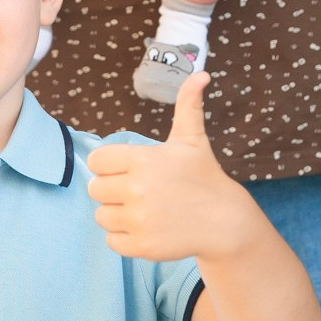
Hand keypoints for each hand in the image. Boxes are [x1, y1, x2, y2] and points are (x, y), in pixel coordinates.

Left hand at [87, 73, 248, 262]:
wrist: (224, 221)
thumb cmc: (202, 176)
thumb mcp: (192, 139)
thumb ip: (188, 105)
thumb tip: (201, 74)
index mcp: (143, 160)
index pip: (97, 161)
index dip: (110, 165)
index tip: (130, 169)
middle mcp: (138, 189)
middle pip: (95, 189)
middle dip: (113, 189)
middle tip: (138, 191)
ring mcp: (139, 220)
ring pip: (101, 215)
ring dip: (117, 214)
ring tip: (144, 210)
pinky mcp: (142, 246)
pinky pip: (111, 241)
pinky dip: (124, 237)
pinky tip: (147, 228)